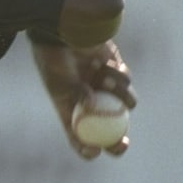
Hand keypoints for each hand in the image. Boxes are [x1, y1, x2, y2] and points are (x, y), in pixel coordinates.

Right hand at [30, 39, 135, 159]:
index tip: (95, 151)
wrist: (63, 32)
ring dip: (120, 94)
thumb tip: (92, 108)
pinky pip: (126, 81)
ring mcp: (105, 89)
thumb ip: (78, 95)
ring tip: (104, 77)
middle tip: (122, 144)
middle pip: (108, 131)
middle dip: (116, 142)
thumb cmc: (55, 60)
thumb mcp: (62, 81)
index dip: (87, 149)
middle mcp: (91, 103)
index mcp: (72, 111)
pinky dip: (119, 75)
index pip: (79, 137)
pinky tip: (105, 63)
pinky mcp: (115, 72)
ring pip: (124, 103)